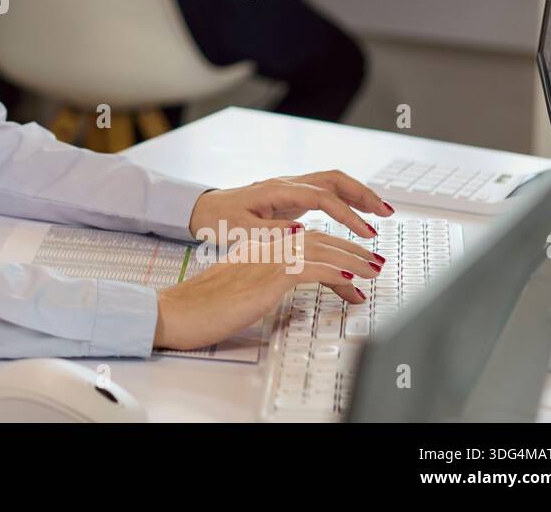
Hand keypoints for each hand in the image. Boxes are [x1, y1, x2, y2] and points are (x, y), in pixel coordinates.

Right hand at [153, 230, 382, 349]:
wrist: (177, 311)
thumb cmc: (201, 307)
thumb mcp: (236, 289)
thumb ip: (258, 281)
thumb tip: (275, 288)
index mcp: (255, 248)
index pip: (303, 240)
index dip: (331, 249)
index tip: (351, 264)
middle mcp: (263, 248)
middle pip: (317, 239)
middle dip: (350, 250)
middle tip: (373, 263)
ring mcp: (265, 259)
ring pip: (320, 249)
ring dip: (351, 259)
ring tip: (372, 270)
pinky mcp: (267, 277)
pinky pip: (310, 268)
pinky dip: (334, 271)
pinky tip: (350, 280)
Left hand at [187, 170, 394, 242]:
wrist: (205, 210)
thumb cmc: (220, 220)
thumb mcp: (240, 230)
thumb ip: (270, 232)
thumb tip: (301, 231)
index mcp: (277, 191)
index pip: (322, 197)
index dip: (347, 214)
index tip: (365, 231)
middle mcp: (287, 184)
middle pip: (334, 180)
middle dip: (363, 194)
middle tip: (386, 214)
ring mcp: (291, 188)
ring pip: (333, 183)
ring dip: (359, 194)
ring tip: (383, 212)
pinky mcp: (293, 197)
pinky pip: (326, 192)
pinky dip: (346, 199)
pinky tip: (360, 213)